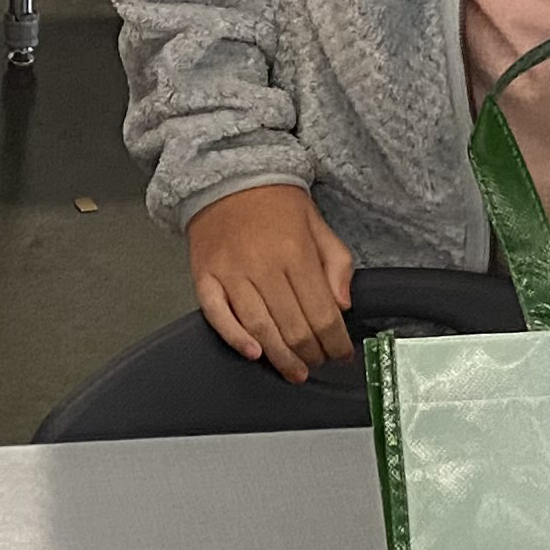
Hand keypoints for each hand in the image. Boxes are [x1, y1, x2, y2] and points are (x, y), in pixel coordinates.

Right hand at [185, 183, 353, 381]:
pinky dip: (235, 338)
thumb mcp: (318, 224)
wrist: (226, 177)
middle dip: (311, 353)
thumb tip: (343, 305)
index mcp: (296, 251)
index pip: (322, 311)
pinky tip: (253, 353)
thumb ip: (337, 264)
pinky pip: (218, 315)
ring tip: (294, 371)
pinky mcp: (205, 277)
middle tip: (318, 363)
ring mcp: (231, 272)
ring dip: (280, 357)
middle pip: (292, 326)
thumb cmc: (274, 203)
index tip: (342, 353)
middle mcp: (263, 264)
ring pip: (259, 327)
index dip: (336, 341)